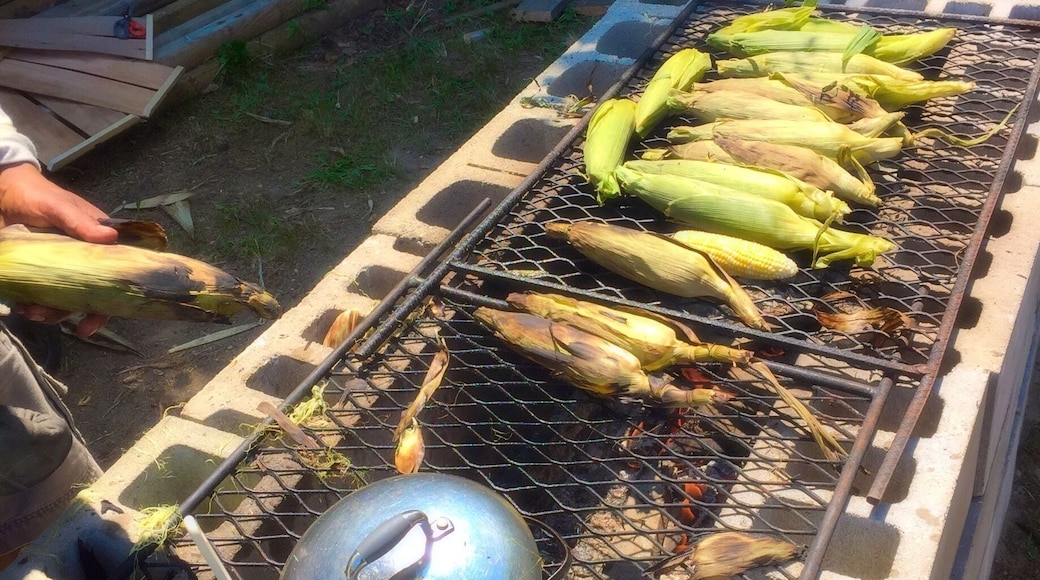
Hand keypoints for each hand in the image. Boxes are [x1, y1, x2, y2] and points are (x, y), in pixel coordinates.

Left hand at [0, 163, 117, 336]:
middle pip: (93, 294)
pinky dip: (35, 306)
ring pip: (67, 299)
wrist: (1, 192)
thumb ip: (81, 222)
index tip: (103, 316)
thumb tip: (110, 238)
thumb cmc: (38, 195)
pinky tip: (23, 307)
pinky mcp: (40, 272)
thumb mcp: (59, 206)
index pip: (117, 273)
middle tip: (73, 327)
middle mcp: (85, 260)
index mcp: (98, 243)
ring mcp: (62, 268)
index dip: (115, 298)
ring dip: (53, 313)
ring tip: (32, 313)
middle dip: (82, 313)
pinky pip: (44, 295)